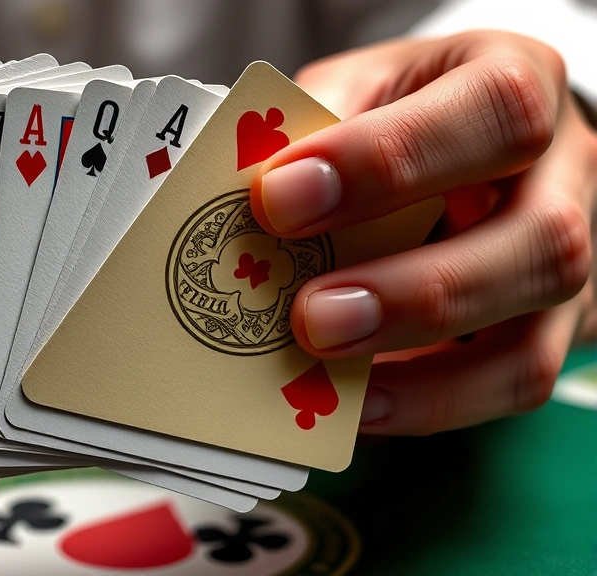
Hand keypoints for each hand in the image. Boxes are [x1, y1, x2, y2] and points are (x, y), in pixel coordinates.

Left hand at [250, 31, 596, 434]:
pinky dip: (429, 402)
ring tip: (326, 364)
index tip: (278, 199)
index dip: (389, 158)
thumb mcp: (362, 88)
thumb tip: (236, 193)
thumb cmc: (405, 111)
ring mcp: (573, 260)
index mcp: (517, 82)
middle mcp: (566, 172)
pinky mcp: (553, 330)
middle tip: (307, 315)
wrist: (473, 151)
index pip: (494, 110)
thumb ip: (316, 126)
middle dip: (412, 288)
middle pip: (541, 240)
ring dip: (422, 367)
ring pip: (533, 337)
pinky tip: (358, 404)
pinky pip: (511, 384)